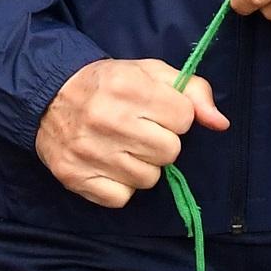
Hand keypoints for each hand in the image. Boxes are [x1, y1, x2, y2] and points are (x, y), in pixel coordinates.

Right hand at [35, 58, 228, 208]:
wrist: (49, 96)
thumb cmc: (109, 83)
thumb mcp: (150, 72)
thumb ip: (191, 91)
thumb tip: (220, 123)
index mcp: (129, 87)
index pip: (183, 118)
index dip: (175, 115)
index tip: (158, 110)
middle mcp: (108, 119)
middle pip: (169, 152)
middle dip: (161, 142)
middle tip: (141, 130)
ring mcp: (89, 151)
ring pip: (148, 179)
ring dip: (142, 165)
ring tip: (124, 146)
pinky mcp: (75, 178)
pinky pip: (121, 198)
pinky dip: (120, 186)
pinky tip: (109, 164)